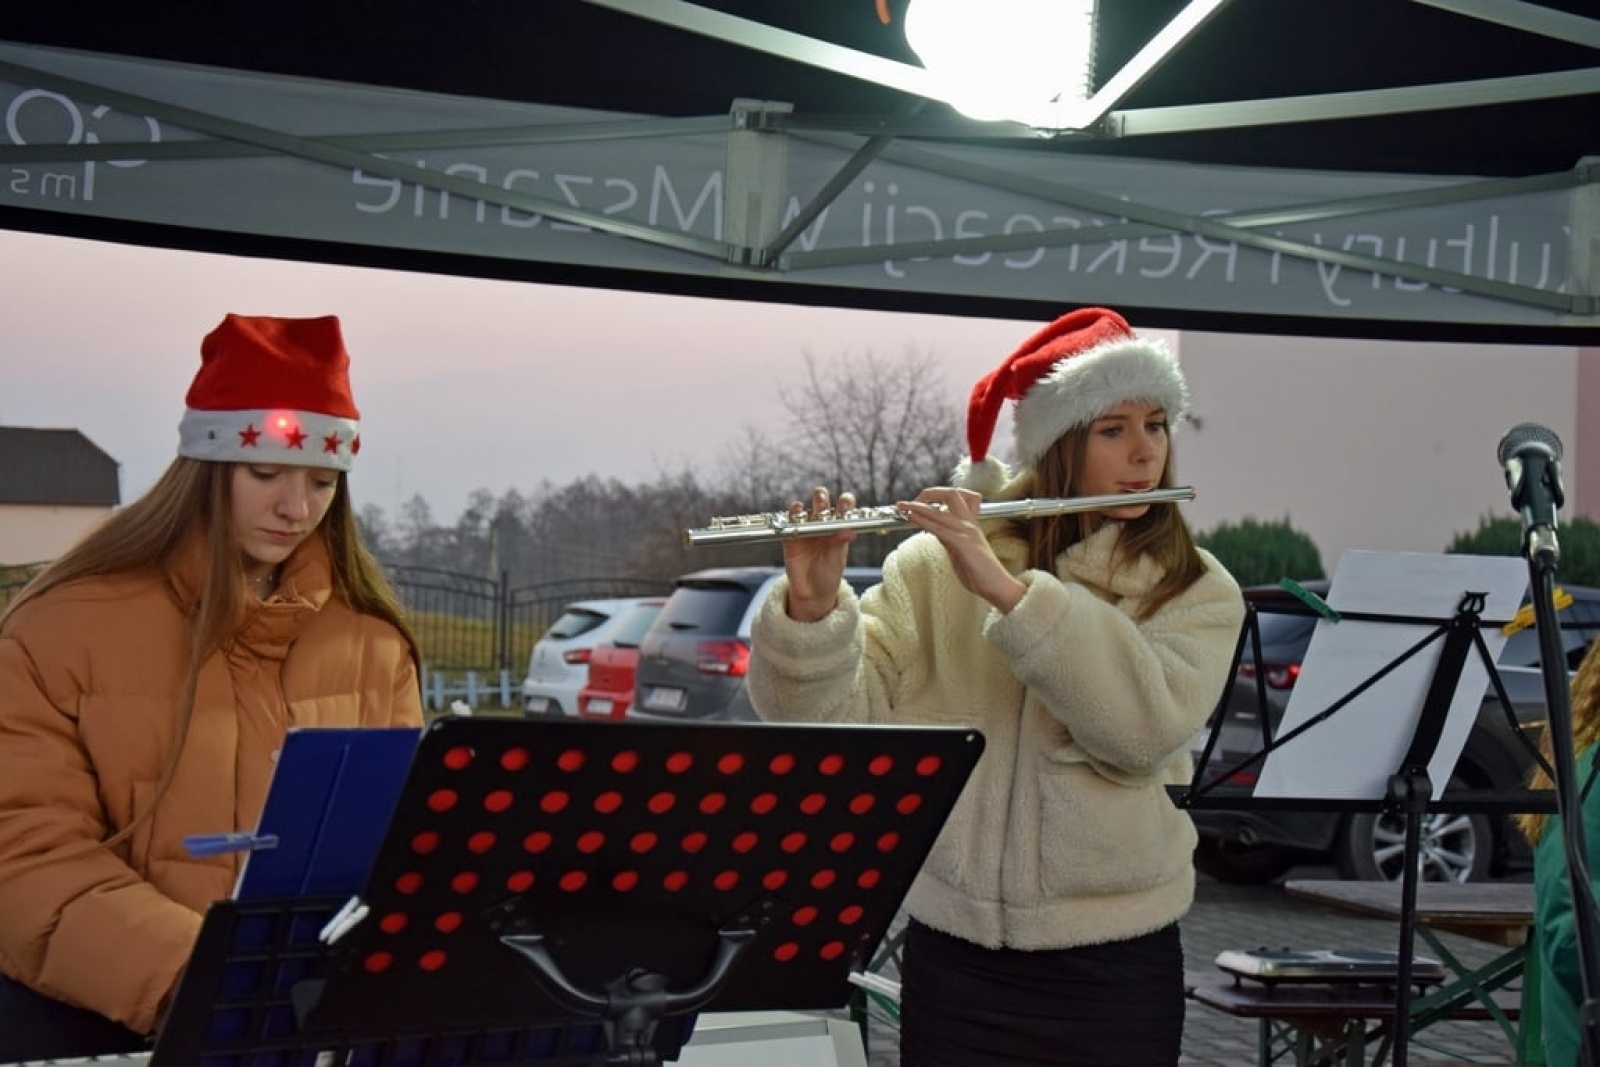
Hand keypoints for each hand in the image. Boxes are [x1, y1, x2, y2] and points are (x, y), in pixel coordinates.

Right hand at [782, 486, 855, 620]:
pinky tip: (795, 510)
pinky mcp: (790, 537)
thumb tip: (849, 532)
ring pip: (805, 510)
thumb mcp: (837, 560)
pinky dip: (791, 515)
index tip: (845, 503)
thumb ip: (839, 544)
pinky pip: (789, 522)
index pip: (842, 509)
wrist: (812, 593)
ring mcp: (805, 529)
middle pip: (821, 503)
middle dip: (821, 497)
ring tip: (808, 505)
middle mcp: (821, 525)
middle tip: (822, 498)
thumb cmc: (829, 575)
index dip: (844, 503)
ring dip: (806, 504)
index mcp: (837, 528)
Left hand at [896, 487, 1026, 612]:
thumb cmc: (979, 571)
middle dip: (929, 493)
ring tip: (901, 506)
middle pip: (952, 493)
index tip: (920, 503)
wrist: (997, 586)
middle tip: (910, 503)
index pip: (958, 497)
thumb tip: (931, 529)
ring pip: (940, 510)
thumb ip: (947, 537)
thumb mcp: (959, 549)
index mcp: (970, 523)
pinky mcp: (962, 543)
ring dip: (916, 506)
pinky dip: (922, 520)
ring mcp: (966, 532)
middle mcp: (969, 523)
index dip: (937, 496)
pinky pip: (938, 527)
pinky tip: (910, 518)